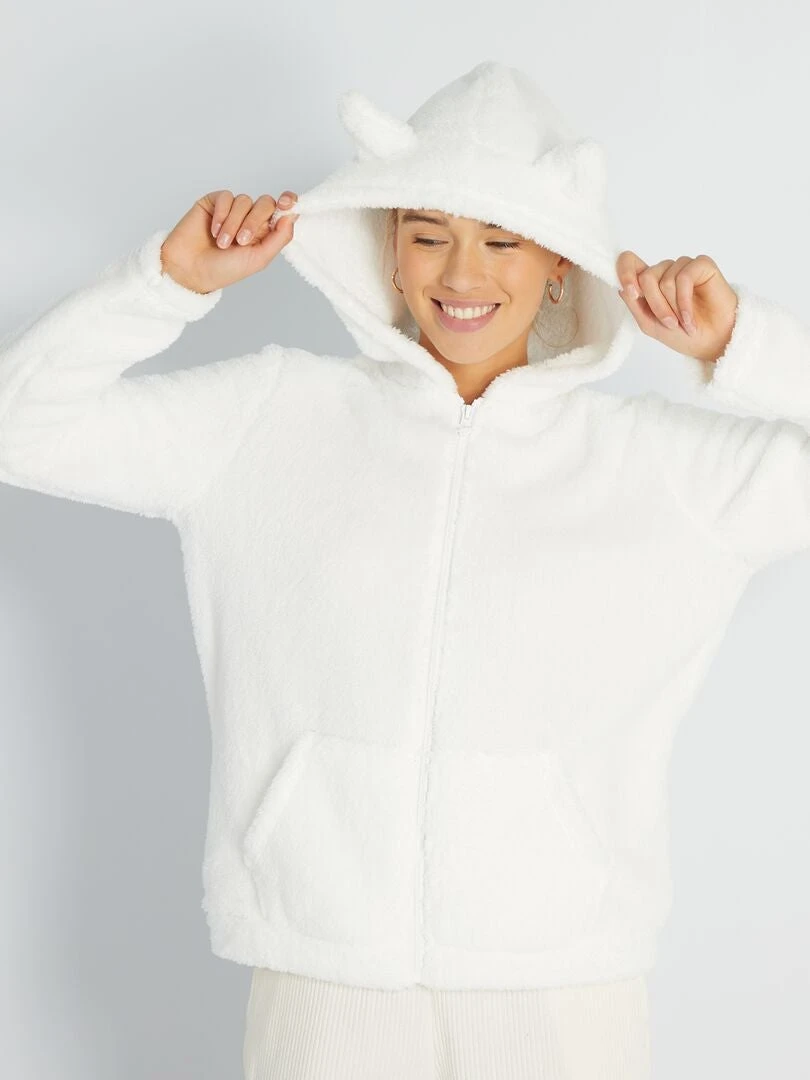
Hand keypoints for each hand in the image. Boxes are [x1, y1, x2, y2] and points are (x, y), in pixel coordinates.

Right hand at [160, 189, 298, 294]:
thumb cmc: (224, 270)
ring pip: (244, 201)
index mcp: (265, 233)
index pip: (282, 209)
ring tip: (222, 243)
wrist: (191, 270)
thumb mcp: (259, 259)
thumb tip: (293, 215)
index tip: (287, 204)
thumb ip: (279, 238)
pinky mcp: (215, 203)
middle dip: (254, 221)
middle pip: (265, 203)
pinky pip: (226, 197)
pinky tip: (214, 231)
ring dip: (234, 223)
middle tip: (241, 241)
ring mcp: (233, 210)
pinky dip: (222, 214)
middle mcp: (250, 219)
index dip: (288, 201)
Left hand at [616, 251, 738, 364]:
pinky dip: (684, 302)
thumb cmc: (682, 334)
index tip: (631, 292)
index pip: (629, 262)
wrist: (712, 343)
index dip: (624, 272)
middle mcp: (665, 271)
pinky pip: (684, 277)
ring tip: (684, 322)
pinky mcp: (701, 265)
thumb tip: (621, 286)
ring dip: (673, 307)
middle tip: (669, 323)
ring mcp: (683, 267)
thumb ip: (634, 304)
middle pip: (646, 277)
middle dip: (656, 305)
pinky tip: (689, 318)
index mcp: (650, 283)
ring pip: (664, 280)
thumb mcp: (649, 323)